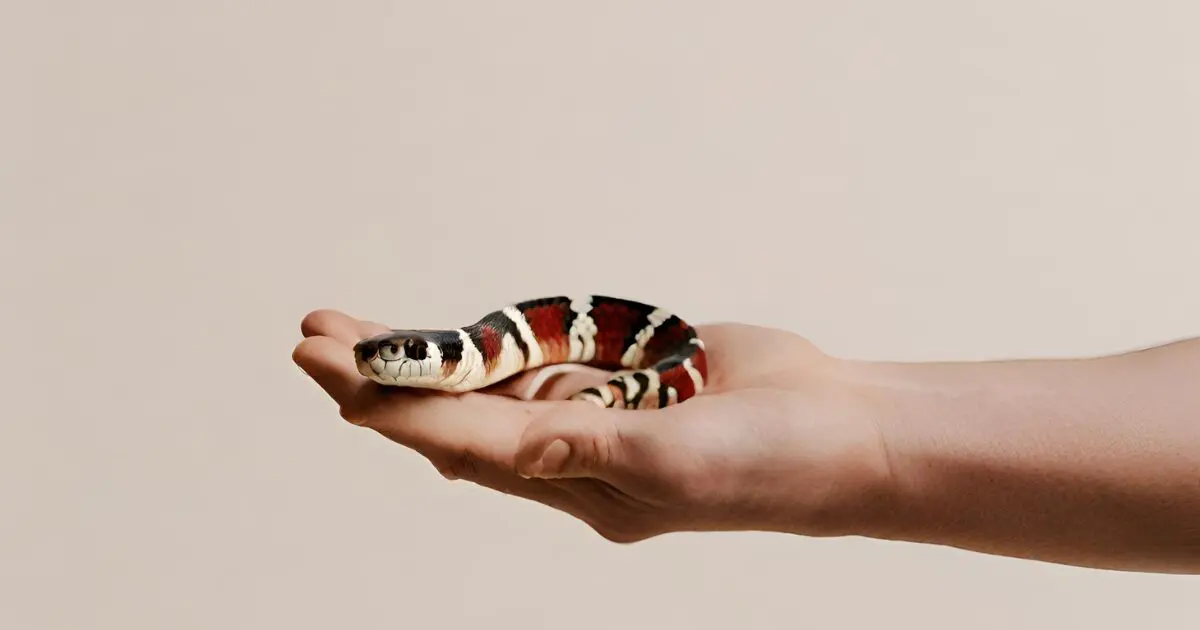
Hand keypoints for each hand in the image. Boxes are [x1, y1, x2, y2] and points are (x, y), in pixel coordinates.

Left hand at [292, 310, 891, 541]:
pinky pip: (543, 357)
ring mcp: (597, 412)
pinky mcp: (622, 374)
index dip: (401, 410)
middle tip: (312, 341)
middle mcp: (573, 454)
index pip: (467, 446)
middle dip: (389, 378)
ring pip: (491, 383)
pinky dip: (491, 345)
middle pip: (459, 413)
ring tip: (354, 331)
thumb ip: (596, 448)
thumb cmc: (771, 463)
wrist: (839, 431)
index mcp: (579, 488)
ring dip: (428, 356)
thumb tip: (516, 444)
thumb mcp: (681, 464)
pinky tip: (444, 340)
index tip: (336, 378)